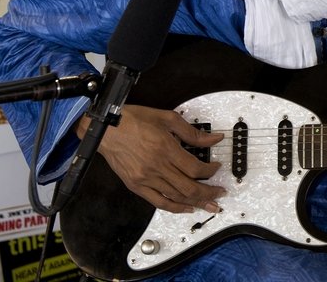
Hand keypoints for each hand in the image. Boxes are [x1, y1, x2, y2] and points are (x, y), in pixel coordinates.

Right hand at [88, 105, 224, 213]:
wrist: (106, 129)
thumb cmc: (133, 120)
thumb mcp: (167, 118)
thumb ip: (192, 132)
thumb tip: (214, 138)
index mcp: (166, 149)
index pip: (195, 168)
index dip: (210, 171)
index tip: (216, 168)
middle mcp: (157, 167)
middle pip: (189, 187)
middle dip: (209, 192)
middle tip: (220, 193)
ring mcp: (146, 179)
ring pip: (176, 197)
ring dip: (196, 202)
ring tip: (210, 205)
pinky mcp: (136, 186)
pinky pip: (159, 202)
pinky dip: (175, 207)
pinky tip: (186, 208)